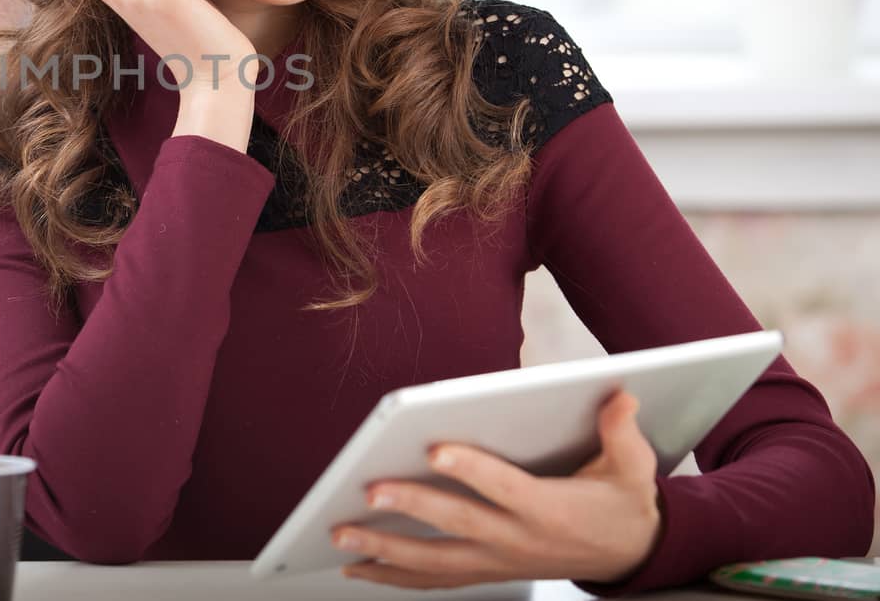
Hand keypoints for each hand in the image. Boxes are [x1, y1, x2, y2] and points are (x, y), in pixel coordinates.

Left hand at [333, 390, 662, 587]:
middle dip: (411, 508)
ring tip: (342, 535)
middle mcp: (519, 541)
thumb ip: (621, 434)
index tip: (435, 448)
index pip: (505, 488)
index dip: (471, 469)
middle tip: (369, 490)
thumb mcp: (634, 469)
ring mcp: (499, 562)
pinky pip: (434, 579)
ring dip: (385, 550)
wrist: (629, 555)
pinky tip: (357, 566)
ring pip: (436, 561)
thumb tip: (620, 396)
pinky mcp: (486, 571)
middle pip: (459, 525)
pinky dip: (393, 576)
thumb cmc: (622, 504)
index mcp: (550, 510)